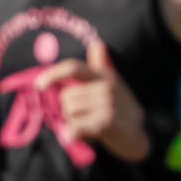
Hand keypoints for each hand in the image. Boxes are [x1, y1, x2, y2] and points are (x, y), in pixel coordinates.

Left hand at [33, 43, 150, 161]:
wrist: (142, 132)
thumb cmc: (123, 107)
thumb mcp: (114, 83)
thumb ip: (102, 64)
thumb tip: (97, 43)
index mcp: (103, 75)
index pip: (73, 68)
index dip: (52, 74)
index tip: (38, 85)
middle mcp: (106, 86)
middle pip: (66, 96)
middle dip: (68, 110)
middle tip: (83, 117)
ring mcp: (107, 104)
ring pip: (69, 112)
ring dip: (72, 122)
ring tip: (88, 125)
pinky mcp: (106, 122)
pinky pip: (76, 126)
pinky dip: (72, 135)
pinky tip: (75, 137)